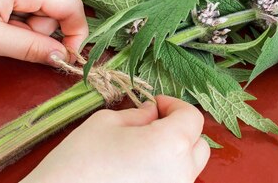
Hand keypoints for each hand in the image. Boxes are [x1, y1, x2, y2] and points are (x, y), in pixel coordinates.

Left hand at [0, 0, 87, 64]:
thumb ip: (31, 48)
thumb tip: (63, 57)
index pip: (72, 6)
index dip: (77, 34)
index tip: (67, 57)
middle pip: (55, 4)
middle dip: (39, 28)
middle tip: (8, 38)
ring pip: (42, 0)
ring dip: (27, 20)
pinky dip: (18, 9)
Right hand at [23, 95, 210, 182]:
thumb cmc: (78, 163)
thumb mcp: (105, 123)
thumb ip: (138, 115)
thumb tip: (152, 113)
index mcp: (170, 145)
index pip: (192, 117)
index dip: (175, 105)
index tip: (156, 103)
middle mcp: (180, 173)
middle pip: (199, 146)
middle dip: (181, 130)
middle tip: (153, 123)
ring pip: (186, 168)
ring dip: (172, 153)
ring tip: (140, 148)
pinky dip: (162, 173)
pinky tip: (136, 169)